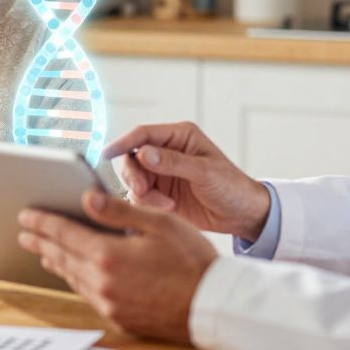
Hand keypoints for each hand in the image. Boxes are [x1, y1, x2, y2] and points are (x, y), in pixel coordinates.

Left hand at [17, 190, 216, 342]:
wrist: (213, 306)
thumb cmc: (193, 261)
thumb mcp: (159, 224)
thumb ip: (118, 211)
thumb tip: (87, 197)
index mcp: (108, 255)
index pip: (63, 233)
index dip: (42, 222)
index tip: (26, 214)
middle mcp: (102, 282)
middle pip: (61, 256)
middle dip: (41, 241)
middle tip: (25, 231)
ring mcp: (109, 303)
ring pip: (72, 277)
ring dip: (55, 261)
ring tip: (44, 250)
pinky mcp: (119, 317)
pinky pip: (88, 294)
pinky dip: (76, 279)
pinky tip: (76, 273)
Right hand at [103, 122, 269, 241]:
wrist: (243, 215)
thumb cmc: (232, 187)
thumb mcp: (205, 172)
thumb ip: (174, 162)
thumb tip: (143, 153)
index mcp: (179, 137)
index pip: (142, 134)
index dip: (123, 142)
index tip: (107, 154)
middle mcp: (166, 152)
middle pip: (131, 158)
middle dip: (135, 176)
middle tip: (146, 191)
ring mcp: (161, 174)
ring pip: (133, 179)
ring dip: (143, 193)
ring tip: (165, 205)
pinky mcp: (160, 194)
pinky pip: (139, 197)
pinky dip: (146, 205)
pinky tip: (167, 210)